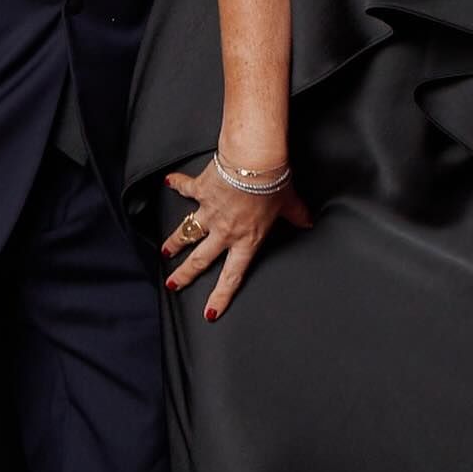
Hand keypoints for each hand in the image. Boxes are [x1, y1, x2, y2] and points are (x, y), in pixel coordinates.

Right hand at [161, 161, 312, 321]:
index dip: (220, 297)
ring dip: (175, 242)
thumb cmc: (272, 182)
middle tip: (173, 284)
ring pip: (187, 232)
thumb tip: (307, 221)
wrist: (253, 160)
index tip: (210, 311)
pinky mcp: (201, 189)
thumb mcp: (289, 203)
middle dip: (185, 274)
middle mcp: (224, 231)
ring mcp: (210, 211)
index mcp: (246, 240)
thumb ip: (297, 215)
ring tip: (165, 251)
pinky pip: (186, 188)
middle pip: (200, 259)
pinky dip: (177, 184)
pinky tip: (169, 182)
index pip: (232, 277)